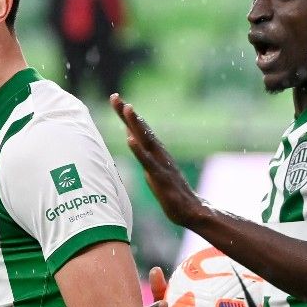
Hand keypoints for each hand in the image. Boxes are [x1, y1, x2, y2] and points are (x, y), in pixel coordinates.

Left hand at [110, 93, 207, 227]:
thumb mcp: (152, 169)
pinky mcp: (161, 177)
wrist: (192, 210)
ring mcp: (160, 164)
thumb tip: (131, 136)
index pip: (138, 129)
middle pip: (141, 129)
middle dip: (127, 113)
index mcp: (155, 151)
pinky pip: (148, 162)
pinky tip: (130, 140)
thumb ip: (143, 152)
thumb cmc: (171, 191)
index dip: (125, 114)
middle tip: (114, 97)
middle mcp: (159, 153)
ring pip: (146, 140)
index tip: (115, 98)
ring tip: (127, 108)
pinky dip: (139, 150)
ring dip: (136, 124)